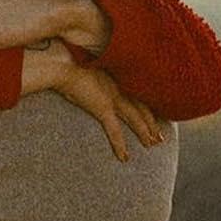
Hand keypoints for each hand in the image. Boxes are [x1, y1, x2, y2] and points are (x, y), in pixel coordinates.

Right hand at [19, 44, 163, 162]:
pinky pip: (115, 131)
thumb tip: (92, 80)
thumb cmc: (67, 62)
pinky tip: (124, 157)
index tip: (155, 116)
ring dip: (145, 133)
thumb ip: (94, 75)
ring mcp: (112, 97)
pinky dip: (120, 145)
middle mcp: (119, 86)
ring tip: (152, 144)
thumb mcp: (86, 67)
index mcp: (117, 76)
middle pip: (142, 107)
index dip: (148, 106)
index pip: (138, 93)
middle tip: (160, 137)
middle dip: (152, 123)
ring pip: (135, 118)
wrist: (61, 64)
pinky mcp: (102, 107)